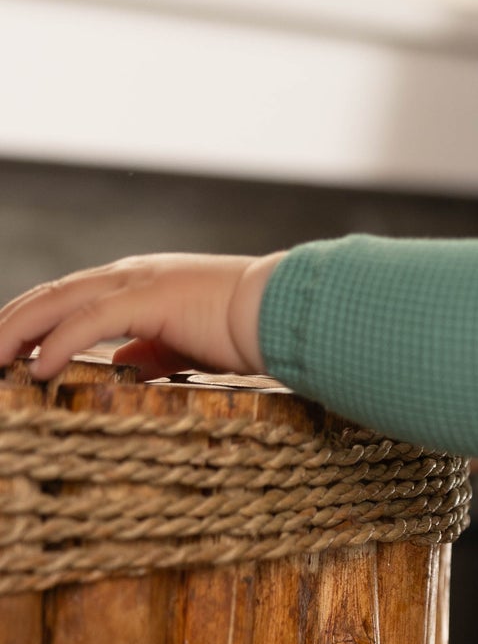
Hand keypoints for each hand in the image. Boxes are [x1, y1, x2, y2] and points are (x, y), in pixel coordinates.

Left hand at [0, 251, 286, 381]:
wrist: (284, 313)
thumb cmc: (245, 332)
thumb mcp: (185, 346)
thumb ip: (150, 353)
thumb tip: (122, 368)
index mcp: (137, 282)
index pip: (67, 298)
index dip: (30, 321)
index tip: (4, 350)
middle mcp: (129, 275)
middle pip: (51, 295)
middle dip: (10, 323)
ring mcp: (138, 282)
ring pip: (59, 302)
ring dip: (17, 331)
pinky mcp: (151, 300)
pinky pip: (90, 322)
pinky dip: (58, 344)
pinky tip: (36, 368)